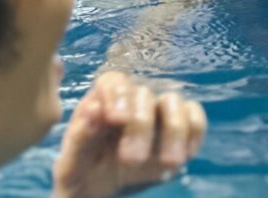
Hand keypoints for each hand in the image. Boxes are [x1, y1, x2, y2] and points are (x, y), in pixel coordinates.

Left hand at [53, 71, 207, 197]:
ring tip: (169, 162)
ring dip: (174, 130)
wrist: (101, 191)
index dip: (117, 95)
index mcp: (102, 101)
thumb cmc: (82, 172)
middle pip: (144, 94)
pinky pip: (196, 118)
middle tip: (131, 159)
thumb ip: (79, 137)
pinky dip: (194, 133)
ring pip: (175, 102)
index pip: (114, 81)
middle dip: (141, 125)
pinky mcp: (181, 128)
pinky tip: (185, 156)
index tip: (116, 119)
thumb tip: (94, 110)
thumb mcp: (71, 162)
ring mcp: (159, 112)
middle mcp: (133, 100)